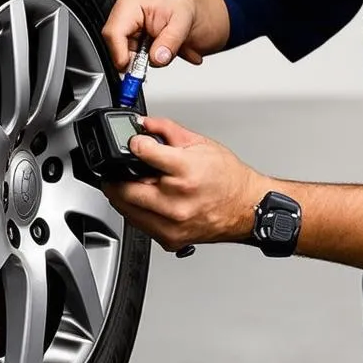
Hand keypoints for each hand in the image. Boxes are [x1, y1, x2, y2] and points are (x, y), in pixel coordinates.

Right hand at [101, 0, 228, 71]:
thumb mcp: (183, 21)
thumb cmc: (185, 3)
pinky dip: (152, 58)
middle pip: (118, 46)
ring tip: (170, 47)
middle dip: (139, 59)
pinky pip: (135, 56)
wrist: (191, 4)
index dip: (121, 54)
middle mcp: (123, 13)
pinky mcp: (131, 37)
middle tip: (161, 59)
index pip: (113, 33)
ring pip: (127, 55)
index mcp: (130, 1)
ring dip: (150, 58)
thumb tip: (158, 58)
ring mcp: (126, 26)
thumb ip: (170, 41)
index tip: (134, 69)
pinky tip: (165, 49)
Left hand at [102, 116, 265, 254]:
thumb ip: (169, 131)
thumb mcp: (202, 144)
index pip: (143, 153)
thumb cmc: (229, 179)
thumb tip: (145, 124)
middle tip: (116, 170)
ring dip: (122, 195)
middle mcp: (177, 201)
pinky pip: (138, 225)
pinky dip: (136, 212)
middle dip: (116, 176)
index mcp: (186, 172)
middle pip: (124, 188)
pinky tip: (146, 202)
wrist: (246, 208)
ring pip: (126, 209)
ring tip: (130, 184)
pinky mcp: (169, 239)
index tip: (134, 143)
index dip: (135, 143)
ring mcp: (172, 223)